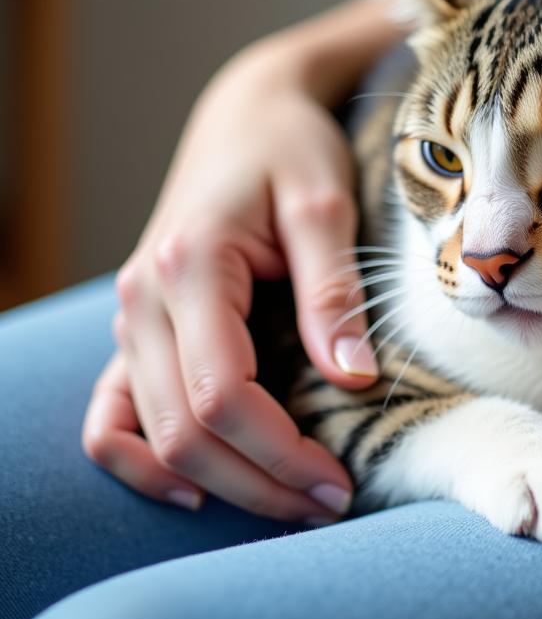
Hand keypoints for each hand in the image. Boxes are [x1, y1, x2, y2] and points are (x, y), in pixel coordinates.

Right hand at [82, 45, 377, 520]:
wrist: (247, 114)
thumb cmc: (291, 148)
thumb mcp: (325, 203)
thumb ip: (333, 290)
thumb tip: (353, 379)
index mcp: (189, 266)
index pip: (222, 393)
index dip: (280, 452)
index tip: (340, 481)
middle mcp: (144, 300)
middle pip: (184, 429)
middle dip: (258, 481)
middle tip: (330, 504)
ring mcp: (131, 316)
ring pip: (149, 433)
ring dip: (217, 482)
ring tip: (287, 504)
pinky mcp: (138, 326)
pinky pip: (111, 414)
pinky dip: (143, 460)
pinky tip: (195, 486)